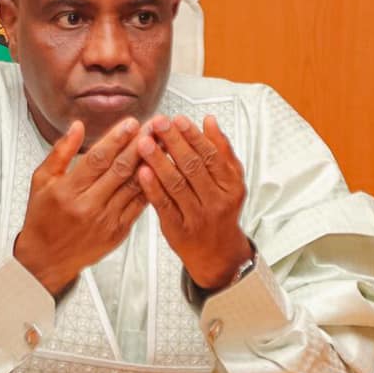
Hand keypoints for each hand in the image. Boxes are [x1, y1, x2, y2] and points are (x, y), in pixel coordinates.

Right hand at [14, 118, 147, 295]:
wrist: (46, 260)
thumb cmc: (43, 219)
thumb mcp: (41, 181)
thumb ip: (61, 152)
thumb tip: (77, 127)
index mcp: (68, 191)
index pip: (97, 159)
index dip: (116, 139)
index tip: (131, 123)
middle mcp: (88, 206)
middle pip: (120, 170)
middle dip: (139, 145)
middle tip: (153, 127)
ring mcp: (106, 221)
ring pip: (134, 186)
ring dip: (150, 163)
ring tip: (161, 145)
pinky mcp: (119, 232)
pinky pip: (139, 205)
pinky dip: (151, 186)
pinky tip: (159, 172)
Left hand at [136, 115, 252, 289]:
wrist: (217, 253)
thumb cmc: (221, 210)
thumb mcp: (231, 181)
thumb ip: (221, 151)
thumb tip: (210, 121)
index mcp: (231, 186)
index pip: (211, 155)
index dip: (193, 136)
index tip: (178, 119)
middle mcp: (216, 201)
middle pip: (193, 167)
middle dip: (174, 142)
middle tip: (158, 123)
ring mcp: (197, 216)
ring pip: (176, 184)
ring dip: (159, 161)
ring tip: (144, 142)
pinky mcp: (178, 230)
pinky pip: (163, 205)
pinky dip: (152, 187)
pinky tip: (142, 171)